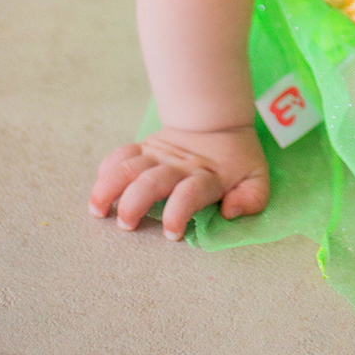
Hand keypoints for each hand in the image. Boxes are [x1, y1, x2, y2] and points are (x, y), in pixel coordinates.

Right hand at [89, 123, 269, 240]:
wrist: (219, 121)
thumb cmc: (237, 160)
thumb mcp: (256, 178)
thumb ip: (251, 198)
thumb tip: (229, 212)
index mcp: (206, 177)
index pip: (190, 193)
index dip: (178, 213)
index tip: (171, 233)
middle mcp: (179, 166)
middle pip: (151, 181)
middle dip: (134, 203)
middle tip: (126, 224)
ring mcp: (159, 155)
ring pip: (129, 167)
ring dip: (110, 187)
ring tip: (98, 210)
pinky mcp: (145, 148)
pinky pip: (122, 154)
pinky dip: (108, 169)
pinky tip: (100, 187)